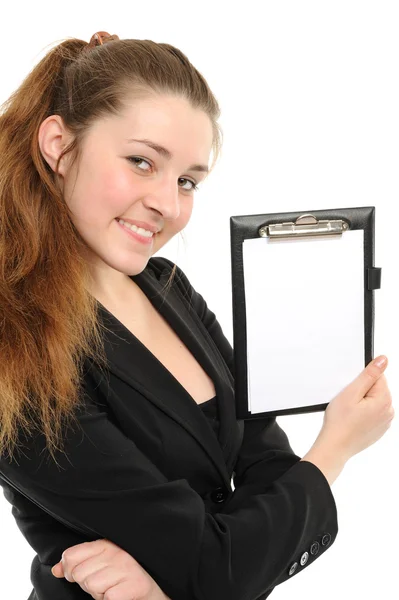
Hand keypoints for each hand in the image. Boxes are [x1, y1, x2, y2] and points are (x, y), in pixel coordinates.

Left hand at [51, 539, 168, 599]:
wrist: (158, 590)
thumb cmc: (127, 578)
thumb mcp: (103, 565)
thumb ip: (80, 563)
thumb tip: (56, 569)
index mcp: (109, 544)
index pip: (71, 556)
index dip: (69, 571)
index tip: (80, 575)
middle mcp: (118, 553)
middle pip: (79, 574)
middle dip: (88, 585)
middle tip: (107, 583)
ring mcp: (128, 568)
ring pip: (92, 586)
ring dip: (101, 594)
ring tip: (115, 588)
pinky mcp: (135, 586)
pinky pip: (108, 598)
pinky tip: (121, 595)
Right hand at [318, 355, 393, 460]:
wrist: (335, 447)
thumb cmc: (339, 422)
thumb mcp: (351, 392)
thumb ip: (369, 374)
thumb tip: (383, 360)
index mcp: (384, 400)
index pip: (378, 376)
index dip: (361, 380)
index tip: (351, 390)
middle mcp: (389, 412)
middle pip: (377, 388)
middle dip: (362, 391)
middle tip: (348, 402)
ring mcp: (385, 422)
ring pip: (374, 400)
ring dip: (362, 402)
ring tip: (350, 412)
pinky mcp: (379, 429)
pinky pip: (373, 412)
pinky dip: (363, 413)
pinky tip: (353, 419)